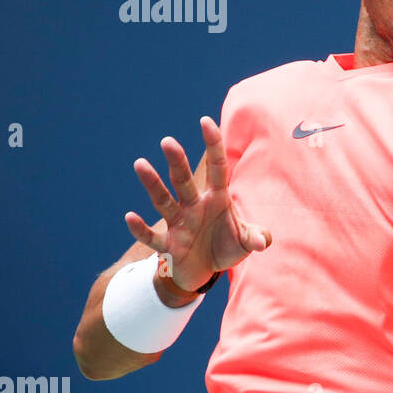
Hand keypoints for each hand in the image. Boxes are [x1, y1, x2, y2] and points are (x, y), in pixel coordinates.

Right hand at [124, 116, 271, 291]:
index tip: (206, 121)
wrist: (204, 271)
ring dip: (152, 184)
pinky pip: (152, 237)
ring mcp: (179, 224)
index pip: (216, 168)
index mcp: (216, 199)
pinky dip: (140, 229)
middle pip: (184, 181)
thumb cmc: (225, 247)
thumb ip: (255, 237)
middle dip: (177, 162)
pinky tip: (130, 216)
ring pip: (163, 201)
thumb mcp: (246, 242)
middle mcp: (194, 206)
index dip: (212, 146)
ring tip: (140, 164)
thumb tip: (263, 241)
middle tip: (168, 141)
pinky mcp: (168, 246)